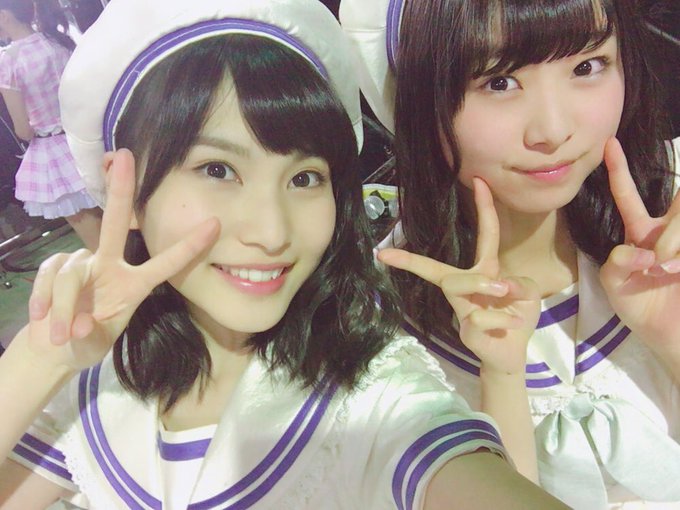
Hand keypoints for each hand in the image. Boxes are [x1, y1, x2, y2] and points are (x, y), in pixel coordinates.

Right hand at [26, 149, 219, 371]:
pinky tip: (43, 323)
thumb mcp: (94, 343)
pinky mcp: (55, 268)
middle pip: (116, 222)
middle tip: (125, 157)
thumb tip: (81, 324)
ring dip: (63, 307)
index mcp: (134, 284)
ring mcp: (82, 264)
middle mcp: (110, 265)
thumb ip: (91, 336)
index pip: (166, 263)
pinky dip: (44, 302)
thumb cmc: (86, 341)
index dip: (189, 246)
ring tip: (58, 336)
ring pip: (72, 272)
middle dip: (121, 189)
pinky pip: (50, 277)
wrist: (52, 348)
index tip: (215, 224)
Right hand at [378, 178, 539, 374]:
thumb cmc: (516, 317)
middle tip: (385, 254)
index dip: (483, 207)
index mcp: (486, 271)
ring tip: (506, 295)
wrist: (512, 354)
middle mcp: (468, 287)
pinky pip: (482, 318)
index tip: (479, 180)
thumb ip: (520, 283)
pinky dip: (504, 320)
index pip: (486, 235)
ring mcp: (463, 309)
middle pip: (441, 270)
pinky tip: (511, 327)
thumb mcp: (528, 293)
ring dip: (483, 286)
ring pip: (457, 285)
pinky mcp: (466, 330)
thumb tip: (499, 285)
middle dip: (412, 262)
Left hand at [600, 137, 679, 351]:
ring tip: (669, 270)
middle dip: (676, 230)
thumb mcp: (615, 286)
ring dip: (677, 243)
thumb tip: (639, 249)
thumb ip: (616, 264)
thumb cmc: (641, 309)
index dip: (619, 171)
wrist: (671, 338)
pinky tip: (677, 272)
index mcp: (644, 233)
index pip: (629, 196)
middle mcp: (670, 232)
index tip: (610, 144)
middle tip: (662, 262)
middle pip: (679, 201)